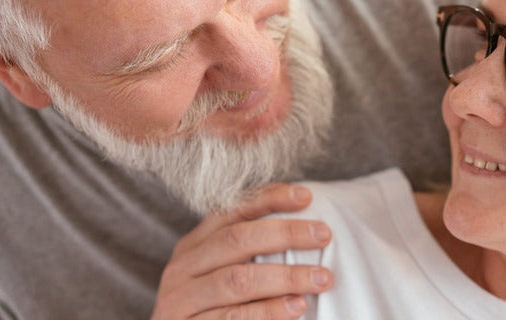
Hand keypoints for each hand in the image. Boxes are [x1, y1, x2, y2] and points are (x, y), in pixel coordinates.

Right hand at [151, 183, 333, 319]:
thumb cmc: (210, 309)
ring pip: (238, 279)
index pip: (232, 211)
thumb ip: (246, 252)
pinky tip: (296, 307)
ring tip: (321, 277)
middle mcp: (184, 267)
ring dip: (286, 277)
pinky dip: (269, 311)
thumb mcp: (218, 273)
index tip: (306, 196)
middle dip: (285, 234)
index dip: (269, 199)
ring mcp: (182, 300)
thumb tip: (303, 227)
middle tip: (323, 234)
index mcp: (193, 245)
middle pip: (237, 240)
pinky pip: (234, 317)